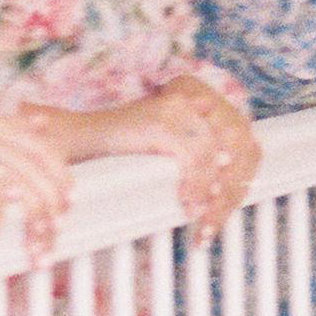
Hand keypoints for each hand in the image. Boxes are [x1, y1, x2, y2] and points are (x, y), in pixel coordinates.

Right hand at [85, 75, 260, 237]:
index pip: (233, 136)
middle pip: (228, 144)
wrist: (79, 138)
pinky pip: (191, 158)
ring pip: (211, 155)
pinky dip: (194, 184)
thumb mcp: (163, 142)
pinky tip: (187, 203)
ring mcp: (176, 108)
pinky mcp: (163, 122)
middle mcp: (189, 99)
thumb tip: (228, 169)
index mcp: (194, 99)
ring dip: (209, 190)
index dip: (236, 172)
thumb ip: (194, 148)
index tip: (228, 201)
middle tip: (215, 216)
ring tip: (200, 214)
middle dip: (226, 185)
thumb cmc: (119, 146)